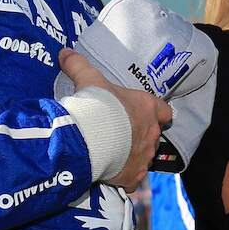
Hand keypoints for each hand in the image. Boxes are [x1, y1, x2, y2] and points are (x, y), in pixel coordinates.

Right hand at [60, 49, 172, 192]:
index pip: (164, 111)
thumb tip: (64, 51)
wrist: (89, 139)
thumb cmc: (96, 105)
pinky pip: (132, 178)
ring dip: (132, 155)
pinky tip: (111, 173)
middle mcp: (151, 133)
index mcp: (146, 108)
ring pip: (144, 157)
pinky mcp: (134, 176)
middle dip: (139, 135)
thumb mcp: (87, 79)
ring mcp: (144, 156)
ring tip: (113, 154)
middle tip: (119, 134)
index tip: (144, 114)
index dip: (156, 112)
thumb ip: (78, 64)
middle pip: (153, 135)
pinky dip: (125, 176)